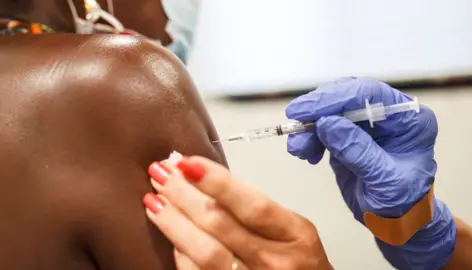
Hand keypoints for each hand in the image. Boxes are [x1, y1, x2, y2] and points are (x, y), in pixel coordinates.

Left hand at [142, 156, 332, 269]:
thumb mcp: (292, 228)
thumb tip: (204, 179)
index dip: (217, 182)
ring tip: (154, 199)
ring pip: (205, 252)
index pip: (253, 205)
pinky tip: (169, 231)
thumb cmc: (298, 260)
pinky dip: (180, 252)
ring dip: (174, 222)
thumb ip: (256, 208)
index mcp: (295, 235)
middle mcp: (275, 261)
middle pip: (222, 225)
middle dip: (185, 195)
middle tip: (163, 172)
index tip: (187, 162)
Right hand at [285, 77, 455, 268]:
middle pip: (347, 97)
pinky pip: (324, 127)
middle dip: (318, 109)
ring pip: (331, 111)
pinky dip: (310, 137)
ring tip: (297, 148)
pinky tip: (306, 154)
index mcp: (408, 119)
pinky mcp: (349, 135)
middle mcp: (388, 115)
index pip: (369, 95)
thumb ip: (357, 150)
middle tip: (294, 119)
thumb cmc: (402, 204)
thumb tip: (327, 123)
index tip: (306, 110)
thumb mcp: (383, 180)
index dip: (335, 98)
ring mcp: (367, 124)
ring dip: (309, 126)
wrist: (397, 223)